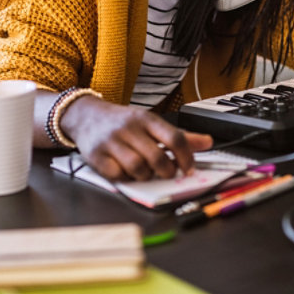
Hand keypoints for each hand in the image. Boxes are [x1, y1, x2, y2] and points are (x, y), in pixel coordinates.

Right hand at [60, 95, 213, 180]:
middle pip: (157, 157)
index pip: (174, 138)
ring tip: (146, 172)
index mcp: (146, 119)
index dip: (186, 157)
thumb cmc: (122, 122)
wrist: (85, 115)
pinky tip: (127, 172)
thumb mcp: (151, 122)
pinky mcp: (97, 156)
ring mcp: (112, 142)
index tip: (189, 169)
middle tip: (167, 173)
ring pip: (138, 168)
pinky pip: (117, 174)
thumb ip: (179, 135)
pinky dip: (125, 178)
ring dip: (146, 176)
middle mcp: (129, 129)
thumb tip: (207, 142)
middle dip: (167, 171)